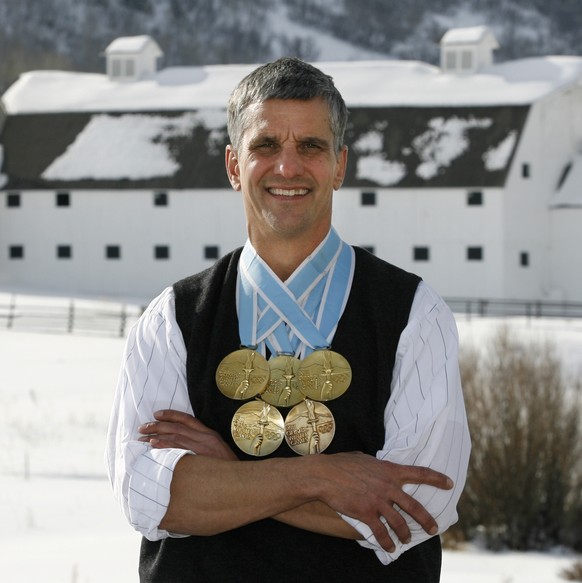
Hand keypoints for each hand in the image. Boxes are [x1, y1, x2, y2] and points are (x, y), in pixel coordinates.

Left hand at [138, 410, 237, 460]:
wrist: (242, 481)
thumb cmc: (227, 469)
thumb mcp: (218, 452)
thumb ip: (203, 445)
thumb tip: (183, 445)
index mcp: (210, 434)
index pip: (187, 419)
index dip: (170, 414)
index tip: (156, 414)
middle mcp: (205, 438)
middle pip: (177, 427)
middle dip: (157, 426)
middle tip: (142, 427)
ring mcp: (201, 448)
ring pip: (174, 437)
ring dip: (156, 435)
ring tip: (142, 437)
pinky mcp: (198, 459)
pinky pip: (177, 449)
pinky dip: (164, 446)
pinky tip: (153, 446)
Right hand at [306, 452, 452, 552]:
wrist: (325, 475)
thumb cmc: (342, 464)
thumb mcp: (364, 458)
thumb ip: (376, 465)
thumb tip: (378, 465)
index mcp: (390, 470)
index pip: (420, 473)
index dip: (437, 479)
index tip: (449, 484)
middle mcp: (388, 487)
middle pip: (415, 506)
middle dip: (426, 520)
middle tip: (433, 528)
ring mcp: (378, 501)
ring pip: (399, 523)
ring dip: (405, 535)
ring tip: (405, 540)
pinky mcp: (367, 514)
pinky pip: (381, 532)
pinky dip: (387, 542)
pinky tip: (389, 547)